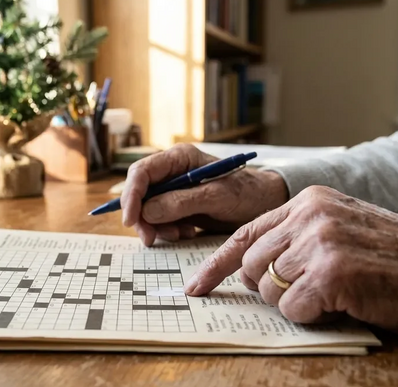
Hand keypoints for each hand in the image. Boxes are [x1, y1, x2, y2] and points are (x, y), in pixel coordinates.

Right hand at [121, 144, 287, 245]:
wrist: (266, 205)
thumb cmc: (247, 193)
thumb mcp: (217, 197)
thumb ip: (182, 202)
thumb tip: (147, 211)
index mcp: (180, 159)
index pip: (142, 172)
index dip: (131, 195)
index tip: (131, 220)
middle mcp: (173, 172)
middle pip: (140, 192)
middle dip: (142, 217)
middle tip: (151, 238)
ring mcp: (175, 190)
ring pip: (147, 209)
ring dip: (157, 226)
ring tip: (181, 234)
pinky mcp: (179, 206)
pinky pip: (160, 220)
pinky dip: (168, 231)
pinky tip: (186, 233)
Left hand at [184, 185, 397, 349]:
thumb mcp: (345, 229)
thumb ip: (300, 238)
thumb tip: (255, 267)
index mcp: (310, 201)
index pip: (245, 232)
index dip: (217, 263)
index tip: (197, 286)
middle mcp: (310, 214)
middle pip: (250, 264)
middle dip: (267, 288)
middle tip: (304, 293)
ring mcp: (319, 241)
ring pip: (266, 287)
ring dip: (293, 302)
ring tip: (332, 294)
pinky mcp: (331, 273)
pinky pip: (292, 309)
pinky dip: (312, 316)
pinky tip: (342, 303)